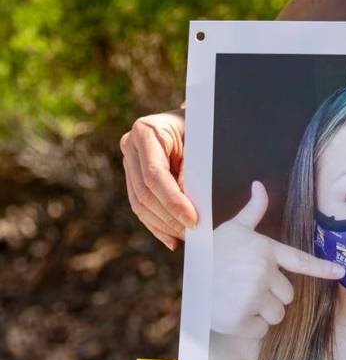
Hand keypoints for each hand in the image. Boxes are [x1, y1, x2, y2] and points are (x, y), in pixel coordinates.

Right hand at [120, 110, 197, 249]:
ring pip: (139, 202)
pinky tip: (171, 239)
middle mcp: (131, 146)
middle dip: (168, 217)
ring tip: (184, 238)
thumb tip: (188, 201)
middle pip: (144, 192)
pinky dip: (156, 225)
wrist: (194, 120)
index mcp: (146, 132)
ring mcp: (129, 161)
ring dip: (162, 225)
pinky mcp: (132, 176)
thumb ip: (194, 169)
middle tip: (192, 233)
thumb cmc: (203, 128)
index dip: (173, 201)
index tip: (193, 220)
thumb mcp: (202, 143)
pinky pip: (140, 205)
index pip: (155, 175)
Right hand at [211, 181, 345, 338]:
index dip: (323, 268)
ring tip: (240, 299)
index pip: (301, 261)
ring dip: (263, 313)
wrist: (183, 277)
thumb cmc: (211, 252)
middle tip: (249, 288)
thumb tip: (260, 186)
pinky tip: (233, 313)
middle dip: (273, 296)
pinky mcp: (240, 319)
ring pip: (277, 315)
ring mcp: (252, 296)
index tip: (340, 272)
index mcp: (265, 251)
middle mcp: (262, 273)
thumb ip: (252, 211)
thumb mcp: (233, 229)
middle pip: (288, 296)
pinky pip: (260, 331)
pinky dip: (249, 328)